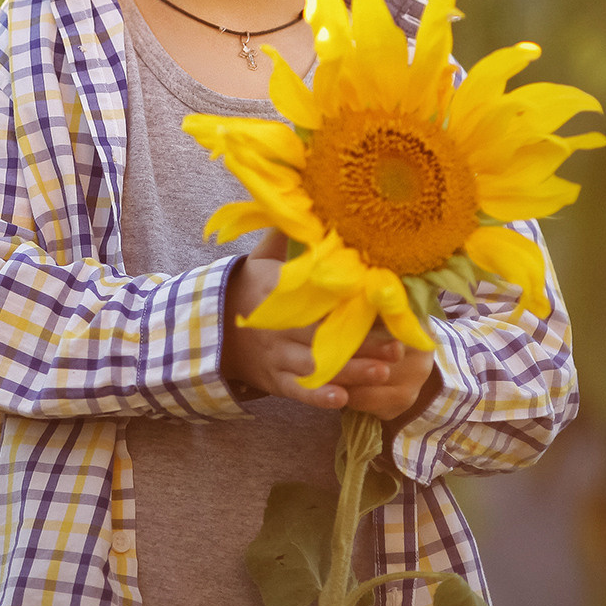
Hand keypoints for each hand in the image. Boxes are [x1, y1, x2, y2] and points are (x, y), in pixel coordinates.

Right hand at [221, 232, 436, 421]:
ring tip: (384, 372)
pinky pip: (297, 392)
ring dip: (351, 371)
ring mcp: (277, 357)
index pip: (320, 297)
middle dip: (363, 343)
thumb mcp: (260, 259)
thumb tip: (308, 205)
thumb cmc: (245, 289)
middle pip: (325, 336)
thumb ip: (286, 236)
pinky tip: (343, 401)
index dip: (351, 302)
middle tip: (398, 346)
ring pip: (317, 367)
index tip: (382, 304)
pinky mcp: (275, 381)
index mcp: (279, 292)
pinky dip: (318, 397)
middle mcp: (279, 327)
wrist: (207, 329)